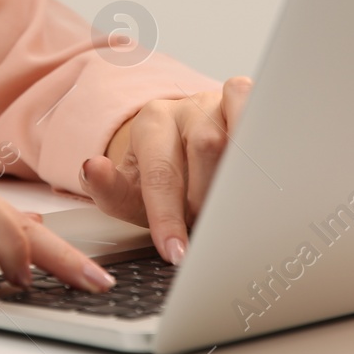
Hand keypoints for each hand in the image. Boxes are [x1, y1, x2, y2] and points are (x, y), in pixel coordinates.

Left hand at [77, 76, 252, 265]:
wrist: (184, 150)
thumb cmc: (161, 178)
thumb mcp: (131, 191)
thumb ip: (108, 189)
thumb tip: (93, 168)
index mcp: (151, 123)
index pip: (161, 171)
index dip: (168, 215)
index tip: (177, 253)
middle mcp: (186, 107)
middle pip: (205, 148)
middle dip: (208, 199)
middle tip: (207, 228)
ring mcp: (218, 101)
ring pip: (236, 131)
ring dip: (239, 178)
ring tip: (234, 208)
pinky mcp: (246, 100)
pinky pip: (254, 102)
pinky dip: (261, 131)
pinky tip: (261, 169)